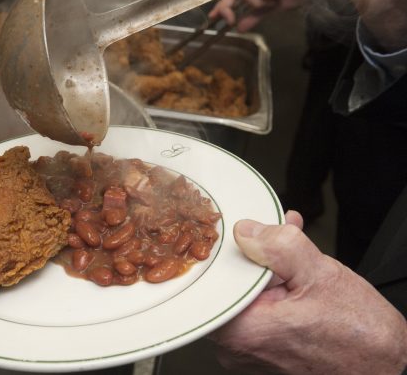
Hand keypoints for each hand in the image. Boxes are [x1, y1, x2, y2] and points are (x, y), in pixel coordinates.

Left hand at [209, 211, 406, 373]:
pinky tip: (291, 274)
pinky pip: (257, 309)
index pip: (211, 281)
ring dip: (265, 270)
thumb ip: (278, 247)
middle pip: (227, 287)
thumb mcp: (319, 275)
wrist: (383, 365)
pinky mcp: (262, 349)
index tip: (247, 238)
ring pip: (244, 296)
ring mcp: (249, 350)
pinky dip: (272, 289)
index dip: (230, 252)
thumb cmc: (358, 335)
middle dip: (253, 257)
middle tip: (274, 237)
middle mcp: (239, 346)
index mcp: (242, 330)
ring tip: (290, 255)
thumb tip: (247, 232)